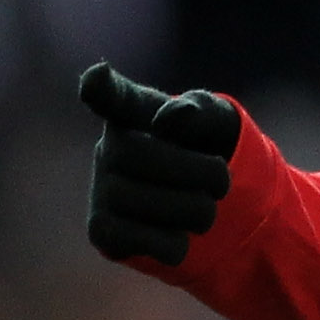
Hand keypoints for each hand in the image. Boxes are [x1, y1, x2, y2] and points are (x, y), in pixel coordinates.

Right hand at [79, 61, 240, 265]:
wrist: (208, 200)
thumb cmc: (206, 145)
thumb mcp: (216, 122)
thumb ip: (200, 111)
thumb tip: (170, 117)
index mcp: (136, 112)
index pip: (113, 96)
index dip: (102, 87)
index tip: (97, 77)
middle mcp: (109, 149)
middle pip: (139, 155)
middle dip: (199, 173)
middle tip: (222, 182)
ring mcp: (100, 189)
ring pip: (138, 202)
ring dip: (193, 211)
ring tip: (206, 211)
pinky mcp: (103, 230)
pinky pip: (132, 239)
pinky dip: (171, 243)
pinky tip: (181, 237)